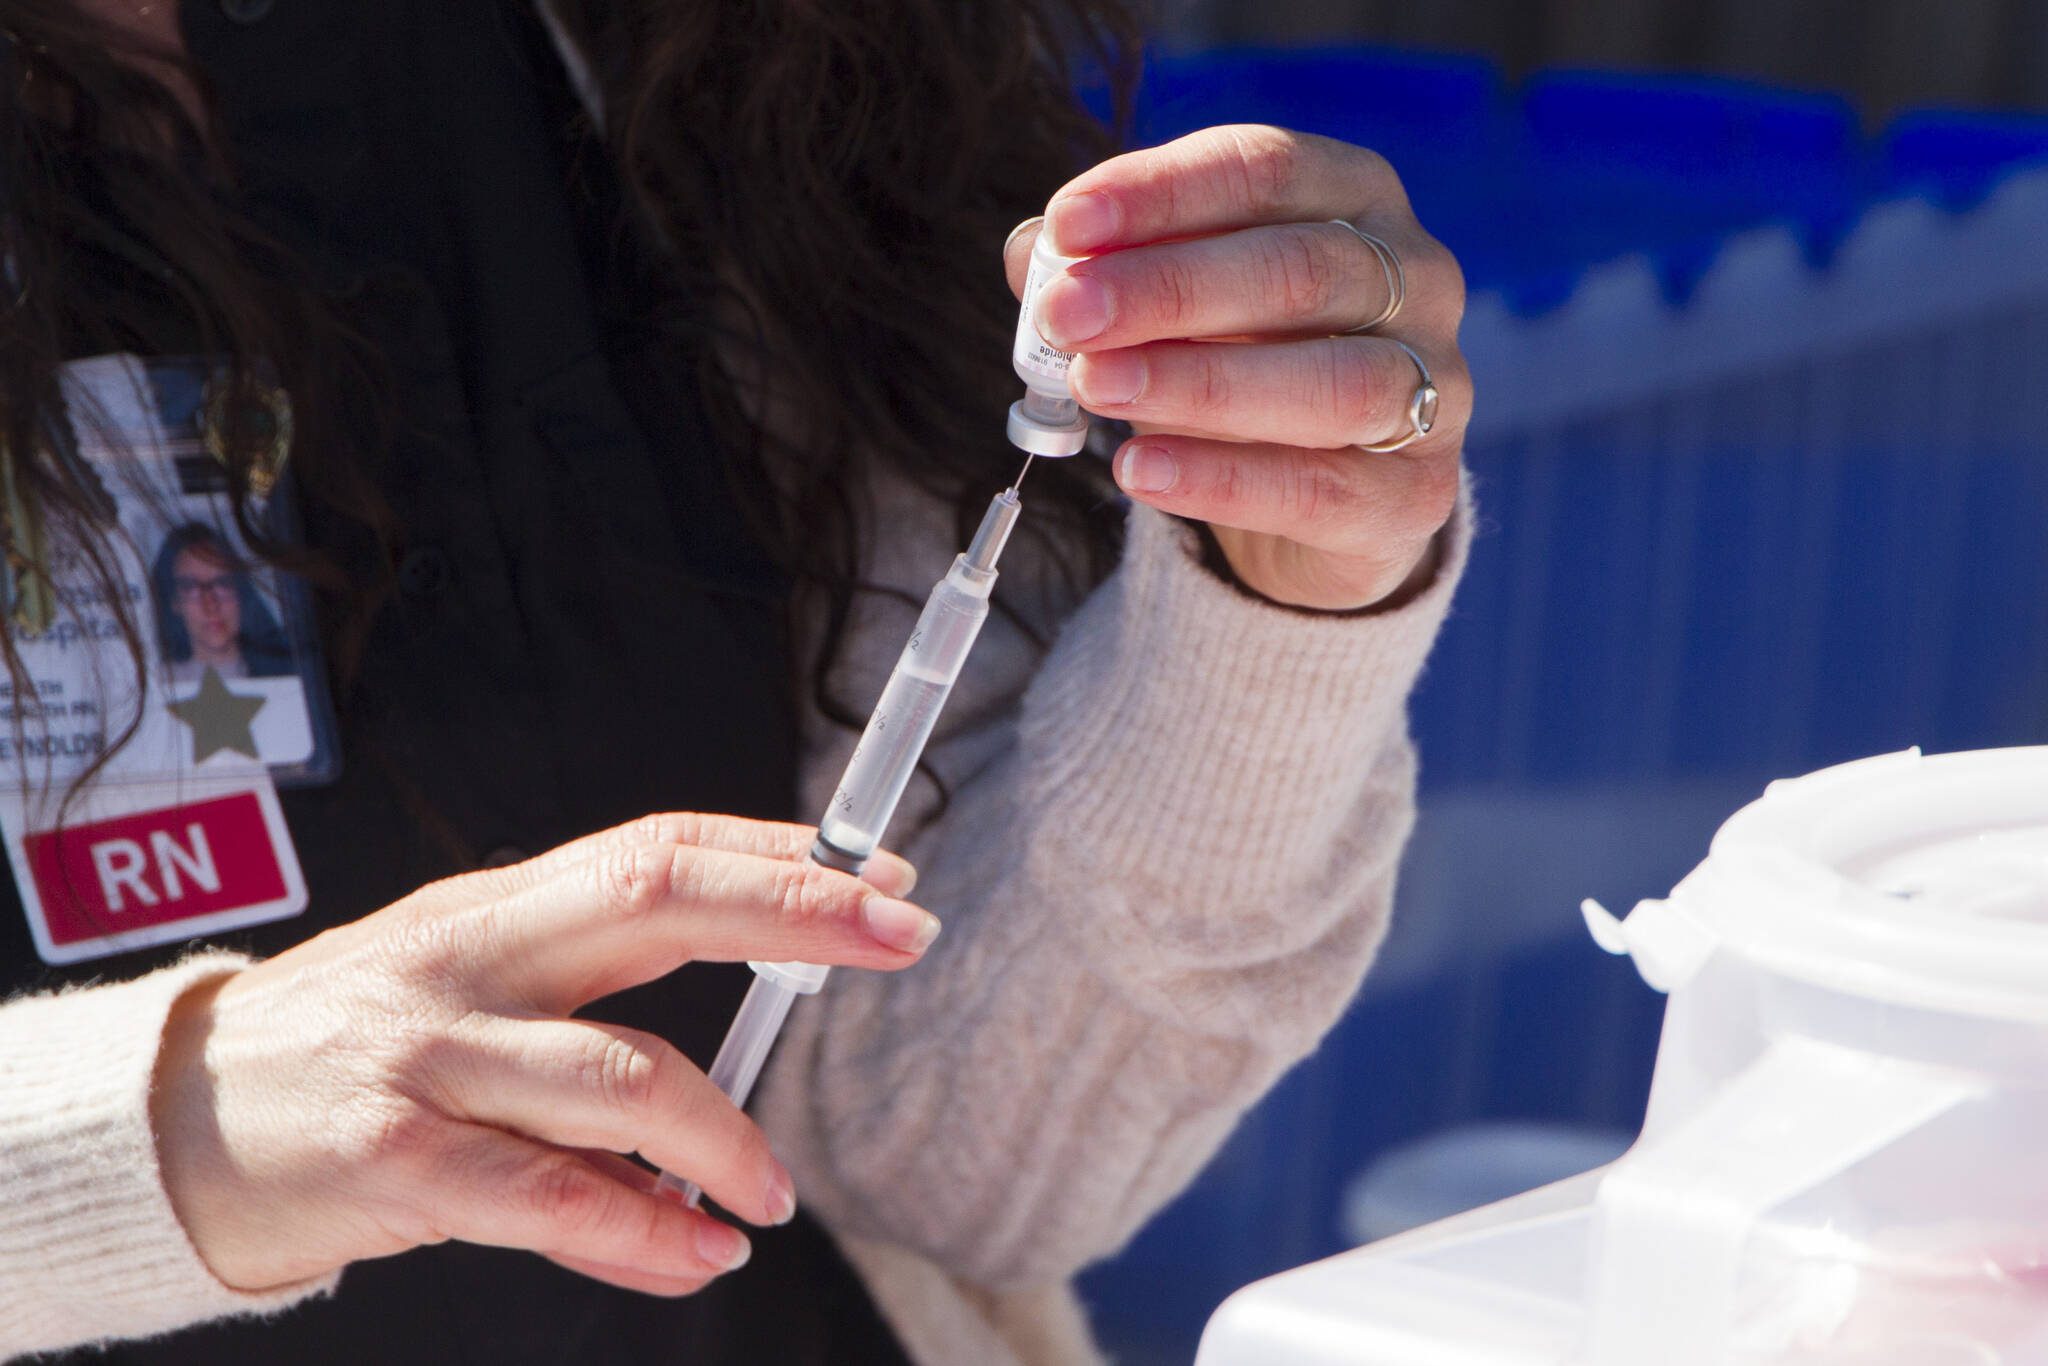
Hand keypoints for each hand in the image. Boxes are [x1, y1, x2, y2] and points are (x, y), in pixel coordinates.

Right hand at [148, 814, 931, 1295]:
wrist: (172, 1124)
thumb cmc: (352, 1054)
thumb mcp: (468, 1001)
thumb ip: (594, 1033)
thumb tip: (747, 1090)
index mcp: (499, 906)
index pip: (659, 845)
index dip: (779, 852)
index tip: (884, 868)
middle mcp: (471, 957)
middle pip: (655, 897)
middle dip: (794, 908)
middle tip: (903, 933)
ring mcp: (429, 1053)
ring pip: (621, 1074)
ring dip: (726, 1139)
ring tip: (771, 1195)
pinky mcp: (390, 1159)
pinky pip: (546, 1199)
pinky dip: (640, 1235)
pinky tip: (694, 1256)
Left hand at [1006, 125, 1467, 610]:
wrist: (1326, 500)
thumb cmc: (1245, 363)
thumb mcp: (1176, 304)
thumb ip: (1110, 271)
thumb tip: (1035, 256)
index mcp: (1358, 198)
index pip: (1266, 169)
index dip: (1163, 194)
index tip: (1068, 225)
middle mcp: (1418, 280)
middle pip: (1300, 270)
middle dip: (1170, 290)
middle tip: (1068, 316)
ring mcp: (1434, 388)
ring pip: (1330, 381)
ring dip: (1198, 383)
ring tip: (1097, 389)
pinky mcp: (1415, 495)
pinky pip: (1320, 487)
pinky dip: (1222, 479)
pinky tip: (1140, 469)